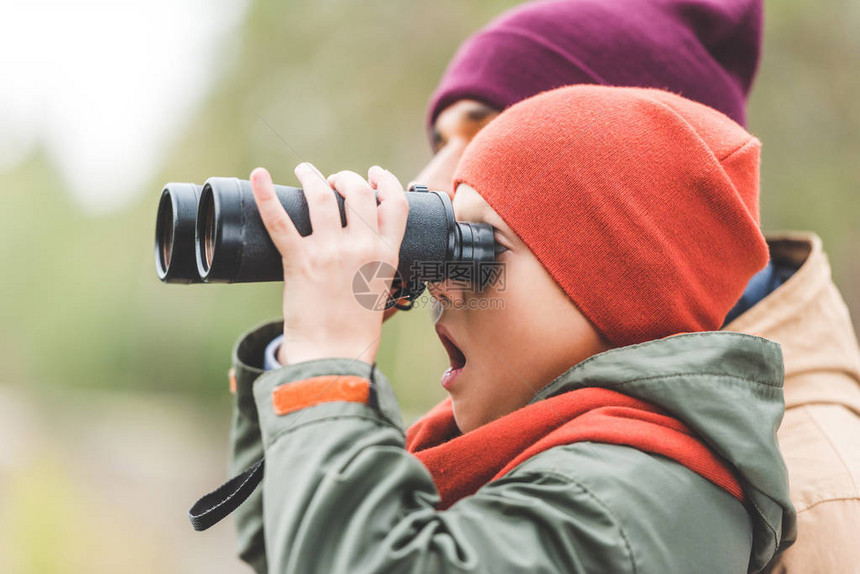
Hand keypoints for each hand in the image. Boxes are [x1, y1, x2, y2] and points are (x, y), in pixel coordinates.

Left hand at [250, 163, 408, 365]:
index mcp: (387, 255)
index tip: (374, 174)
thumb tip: (370, 249)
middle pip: (358, 191)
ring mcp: (330, 252)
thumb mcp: (381, 291)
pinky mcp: (299, 261)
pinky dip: (266, 196)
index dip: (386, 181)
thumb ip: (379, 265)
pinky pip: (280, 221)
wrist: (332, 357)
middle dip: (346, 178)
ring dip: (313, 177)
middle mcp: (362, 248)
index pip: (395, 203)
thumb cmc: (356, 332)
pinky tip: (259, 175)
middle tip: (334, 181)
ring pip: (322, 196)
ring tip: (306, 172)